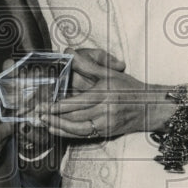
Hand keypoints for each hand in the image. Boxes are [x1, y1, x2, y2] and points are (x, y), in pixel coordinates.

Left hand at [40, 49, 175, 140]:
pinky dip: (68, 133)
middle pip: (75, 116)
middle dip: (54, 116)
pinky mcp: (106, 132)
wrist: (150, 108)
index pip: (78, 102)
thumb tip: (68, 52)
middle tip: (37, 113)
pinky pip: (84, 135)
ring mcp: (106, 123)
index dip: (59, 105)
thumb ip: (87, 64)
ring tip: (43, 122)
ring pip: (78, 128)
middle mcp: (105, 110)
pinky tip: (55, 129)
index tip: (44, 105)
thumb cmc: (129, 88)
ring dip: (58, 126)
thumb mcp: (109, 73)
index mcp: (105, 93)